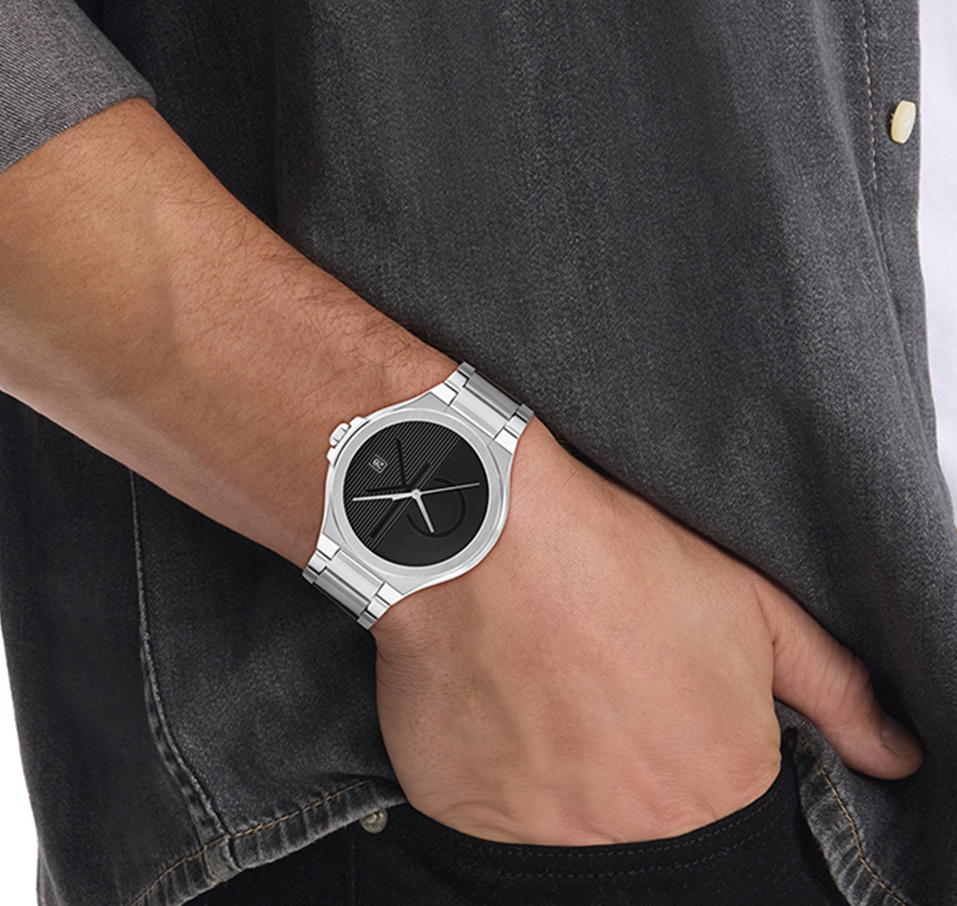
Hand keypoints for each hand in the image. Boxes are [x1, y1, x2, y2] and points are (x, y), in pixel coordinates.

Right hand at [372, 421, 921, 844]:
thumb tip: (897, 757)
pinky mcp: (463, 816)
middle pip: (649, 820)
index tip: (659, 695)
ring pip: (570, 822)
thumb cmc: (618, 555)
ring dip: (567, 771)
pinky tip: (503, 704)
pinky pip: (497, 817)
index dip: (691, 740)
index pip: (726, 803)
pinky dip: (503, 774)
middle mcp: (639, 831)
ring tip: (552, 688)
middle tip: (603, 686)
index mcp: (720, 787)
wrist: (487, 527)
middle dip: (634, 761)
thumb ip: (836, 689)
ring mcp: (544, 833)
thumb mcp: (752, 601)